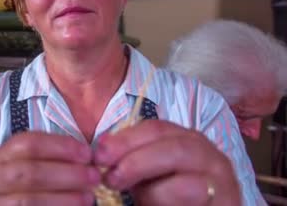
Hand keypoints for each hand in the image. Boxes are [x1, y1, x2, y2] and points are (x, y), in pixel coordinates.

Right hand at [0, 132, 98, 205]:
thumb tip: (87, 156)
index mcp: (3, 155)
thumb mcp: (27, 162)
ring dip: (64, 198)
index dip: (60, 147)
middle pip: (32, 173)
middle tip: (93, 176)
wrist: (0, 205)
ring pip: (30, 200)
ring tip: (89, 196)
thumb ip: (52, 157)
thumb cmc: (21, 181)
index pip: (30, 144)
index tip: (87, 153)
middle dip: (67, 174)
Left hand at [94, 120, 240, 205]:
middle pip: (173, 147)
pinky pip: (196, 198)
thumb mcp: (147, 174)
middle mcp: (210, 155)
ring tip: (133, 196)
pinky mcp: (228, 204)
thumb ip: (131, 160)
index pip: (156, 129)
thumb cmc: (169, 197)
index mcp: (186, 140)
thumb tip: (102, 151)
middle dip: (136, 160)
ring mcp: (224, 182)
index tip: (99, 155)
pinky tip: (151, 205)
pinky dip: (168, 203)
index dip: (124, 140)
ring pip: (188, 180)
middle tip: (110, 177)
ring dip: (153, 190)